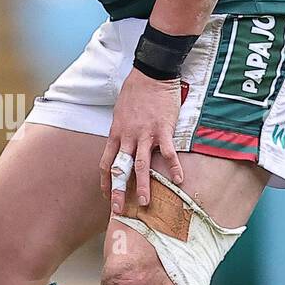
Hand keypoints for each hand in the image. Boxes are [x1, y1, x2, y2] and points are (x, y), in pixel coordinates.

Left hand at [100, 67, 184, 215]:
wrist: (151, 74)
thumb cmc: (135, 91)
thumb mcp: (121, 112)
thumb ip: (122, 130)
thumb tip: (123, 141)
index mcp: (116, 133)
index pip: (106, 163)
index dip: (106, 181)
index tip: (107, 195)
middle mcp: (127, 137)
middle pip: (120, 169)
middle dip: (119, 192)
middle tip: (119, 210)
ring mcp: (145, 134)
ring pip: (141, 165)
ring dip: (143, 186)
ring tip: (145, 203)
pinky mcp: (163, 130)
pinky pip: (168, 153)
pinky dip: (173, 167)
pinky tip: (178, 181)